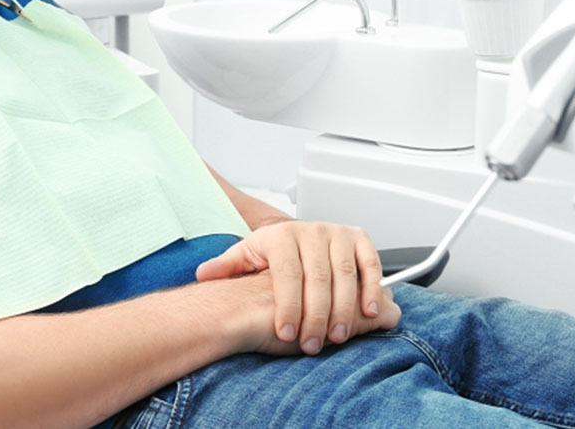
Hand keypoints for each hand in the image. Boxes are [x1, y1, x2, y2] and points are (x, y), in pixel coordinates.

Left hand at [196, 220, 398, 354]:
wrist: (297, 236)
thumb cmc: (273, 252)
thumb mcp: (247, 256)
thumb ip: (227, 266)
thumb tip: (202, 274)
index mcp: (281, 235)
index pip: (287, 274)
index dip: (287, 306)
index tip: (285, 333)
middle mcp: (311, 230)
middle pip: (317, 277)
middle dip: (316, 315)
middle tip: (312, 344)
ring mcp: (337, 233)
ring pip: (345, 273)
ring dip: (344, 308)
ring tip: (337, 336)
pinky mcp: (359, 239)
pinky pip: (370, 263)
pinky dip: (372, 288)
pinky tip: (368, 313)